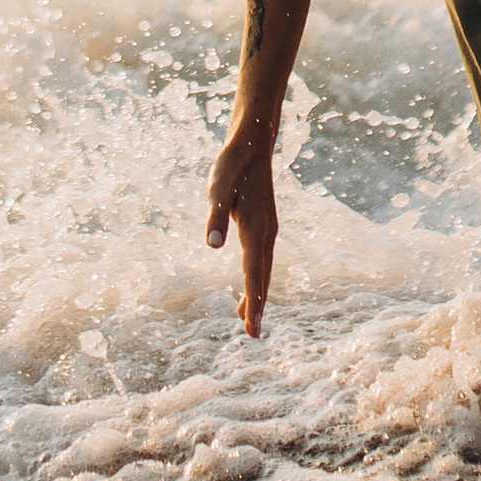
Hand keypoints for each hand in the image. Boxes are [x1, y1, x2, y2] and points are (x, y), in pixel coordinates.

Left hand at [206, 129, 278, 337]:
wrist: (252, 145)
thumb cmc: (231, 167)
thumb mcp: (217, 189)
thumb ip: (215, 217)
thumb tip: (212, 245)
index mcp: (255, 229)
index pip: (253, 273)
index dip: (254, 302)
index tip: (252, 327)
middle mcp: (267, 233)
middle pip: (262, 276)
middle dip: (258, 306)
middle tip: (253, 335)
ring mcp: (268, 229)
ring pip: (264, 269)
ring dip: (258, 293)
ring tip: (248, 319)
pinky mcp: (264, 224)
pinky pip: (262, 258)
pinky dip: (258, 277)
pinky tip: (252, 284)